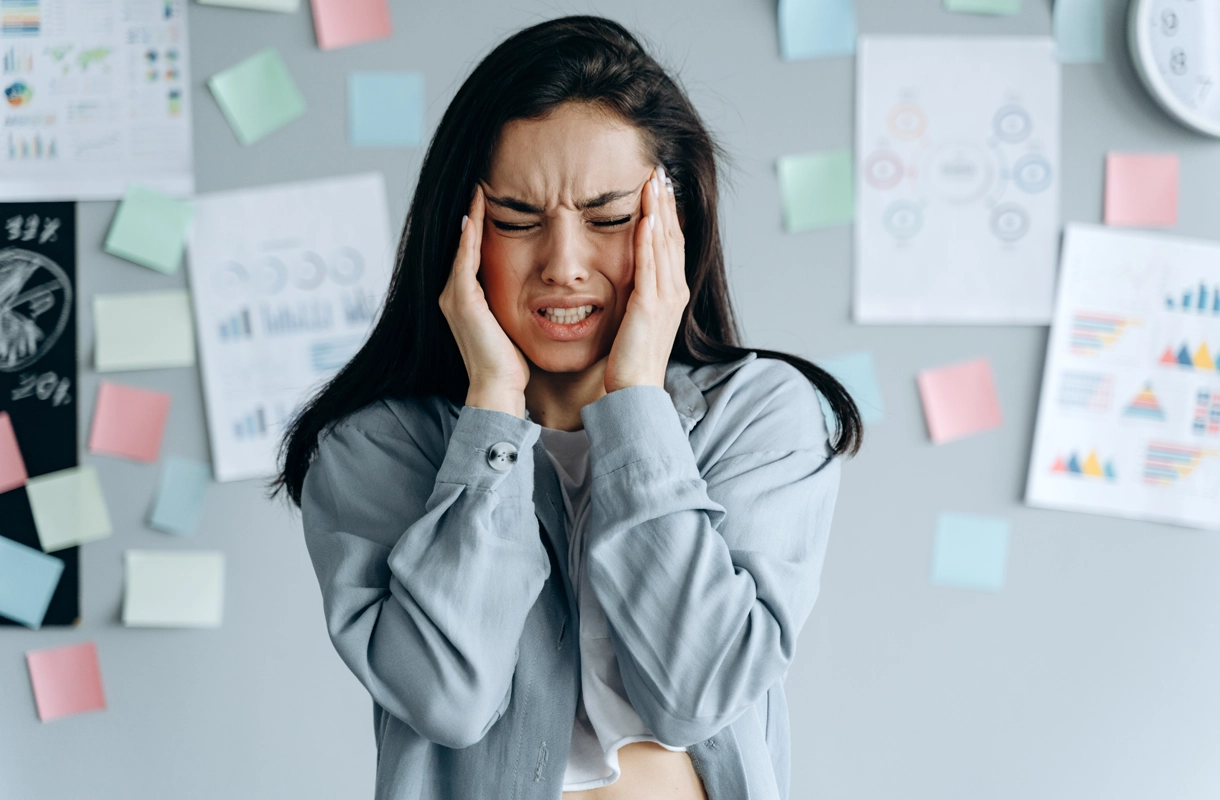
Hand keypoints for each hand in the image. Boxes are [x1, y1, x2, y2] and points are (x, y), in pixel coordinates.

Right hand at [438, 186, 530, 401]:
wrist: (498, 389)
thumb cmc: (511, 365)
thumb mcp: (513, 325)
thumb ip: (515, 305)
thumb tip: (537, 295)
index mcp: (466, 300)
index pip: (472, 254)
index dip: (479, 228)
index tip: (490, 200)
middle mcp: (453, 295)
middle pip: (462, 245)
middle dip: (472, 216)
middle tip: (479, 185)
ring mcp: (454, 297)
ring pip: (461, 247)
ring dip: (470, 218)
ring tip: (477, 190)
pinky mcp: (462, 301)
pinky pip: (465, 260)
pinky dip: (469, 237)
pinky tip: (476, 216)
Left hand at [604, 165, 689, 393]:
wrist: (635, 391)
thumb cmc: (630, 361)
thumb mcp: (637, 319)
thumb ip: (638, 294)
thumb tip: (629, 276)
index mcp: (672, 293)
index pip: (672, 243)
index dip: (667, 212)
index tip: (660, 185)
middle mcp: (675, 291)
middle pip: (673, 235)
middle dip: (666, 202)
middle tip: (660, 170)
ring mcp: (665, 298)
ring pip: (664, 244)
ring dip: (659, 210)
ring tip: (654, 180)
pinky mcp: (650, 306)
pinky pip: (650, 265)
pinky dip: (649, 238)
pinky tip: (646, 216)